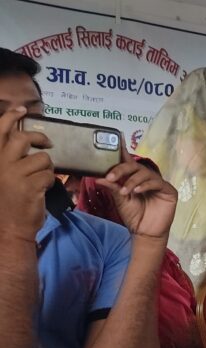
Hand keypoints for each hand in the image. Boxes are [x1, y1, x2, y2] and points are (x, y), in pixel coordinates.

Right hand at [0, 107, 53, 240]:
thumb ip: (10, 158)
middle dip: (39, 138)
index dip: (10, 116)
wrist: (9, 229)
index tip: (22, 109)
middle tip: (47, 143)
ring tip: (41, 179)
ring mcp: (14, 174)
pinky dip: (50, 181)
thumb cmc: (8, 202)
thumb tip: (23, 137)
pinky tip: (42, 190)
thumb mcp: (3, 176)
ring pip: (42, 158)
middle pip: (22, 139)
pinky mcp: (30, 185)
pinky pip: (49, 174)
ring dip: (47, 167)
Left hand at [96, 150, 176, 240]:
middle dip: (122, 169)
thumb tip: (99, 178)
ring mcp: (159, 184)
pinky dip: (145, 185)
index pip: (128, 162)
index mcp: (134, 178)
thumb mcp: (120, 200)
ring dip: (132, 181)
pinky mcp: (169, 191)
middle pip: (135, 166)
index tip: (117, 138)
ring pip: (145, 174)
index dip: (123, 150)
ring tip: (124, 191)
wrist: (145, 233)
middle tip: (111, 176)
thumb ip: (113, 188)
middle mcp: (147, 178)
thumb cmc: (134, 216)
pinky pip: (157, 183)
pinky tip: (137, 191)